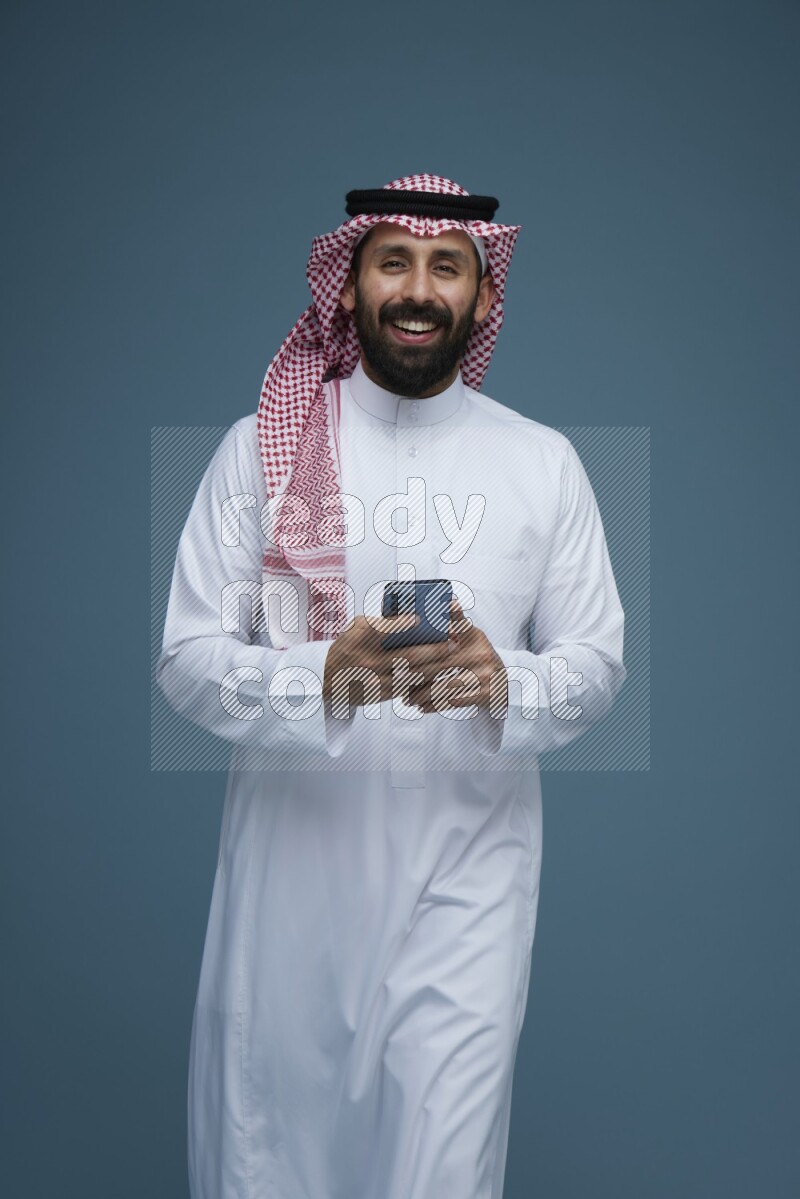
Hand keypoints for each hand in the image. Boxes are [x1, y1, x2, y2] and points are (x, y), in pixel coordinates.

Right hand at [322, 611, 454, 709]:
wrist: (328, 681)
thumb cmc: (347, 648)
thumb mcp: (355, 629)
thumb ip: (379, 623)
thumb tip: (410, 618)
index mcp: (360, 640)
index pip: (380, 630)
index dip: (399, 624)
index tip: (418, 618)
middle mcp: (369, 661)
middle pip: (406, 657)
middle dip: (432, 651)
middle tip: (452, 643)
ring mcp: (376, 680)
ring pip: (412, 675)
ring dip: (434, 668)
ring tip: (451, 659)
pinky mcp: (381, 694)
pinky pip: (408, 688)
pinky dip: (425, 681)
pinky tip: (439, 674)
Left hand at [407, 598, 508, 715]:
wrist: (505, 685)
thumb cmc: (478, 658)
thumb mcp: (470, 639)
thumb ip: (452, 628)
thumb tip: (429, 615)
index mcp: (474, 636)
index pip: (457, 623)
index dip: (442, 620)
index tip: (416, 631)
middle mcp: (481, 653)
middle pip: (440, 664)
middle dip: (415, 675)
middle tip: (397, 682)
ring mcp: (485, 674)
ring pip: (444, 686)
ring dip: (422, 695)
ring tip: (407, 699)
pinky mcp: (486, 694)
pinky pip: (454, 701)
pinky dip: (435, 706)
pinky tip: (422, 707)